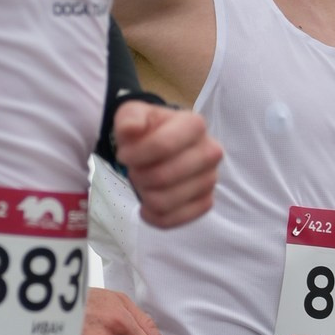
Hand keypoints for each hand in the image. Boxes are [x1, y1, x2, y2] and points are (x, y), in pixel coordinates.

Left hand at [113, 102, 221, 228]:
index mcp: (195, 125)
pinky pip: (173, 220)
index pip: (162, 146)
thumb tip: (132, 129)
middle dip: (138, 176)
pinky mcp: (205, 202)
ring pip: (164, 202)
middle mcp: (210, 152)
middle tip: (136, 169)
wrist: (160, 146)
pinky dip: (153, 216)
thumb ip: (129, 118)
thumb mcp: (132, 114)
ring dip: (144, 195)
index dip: (134, 155)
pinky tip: (149, 204)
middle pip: (162, 178)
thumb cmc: (148, 130)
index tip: (124, 155)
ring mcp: (210, 179)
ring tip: (145, 182)